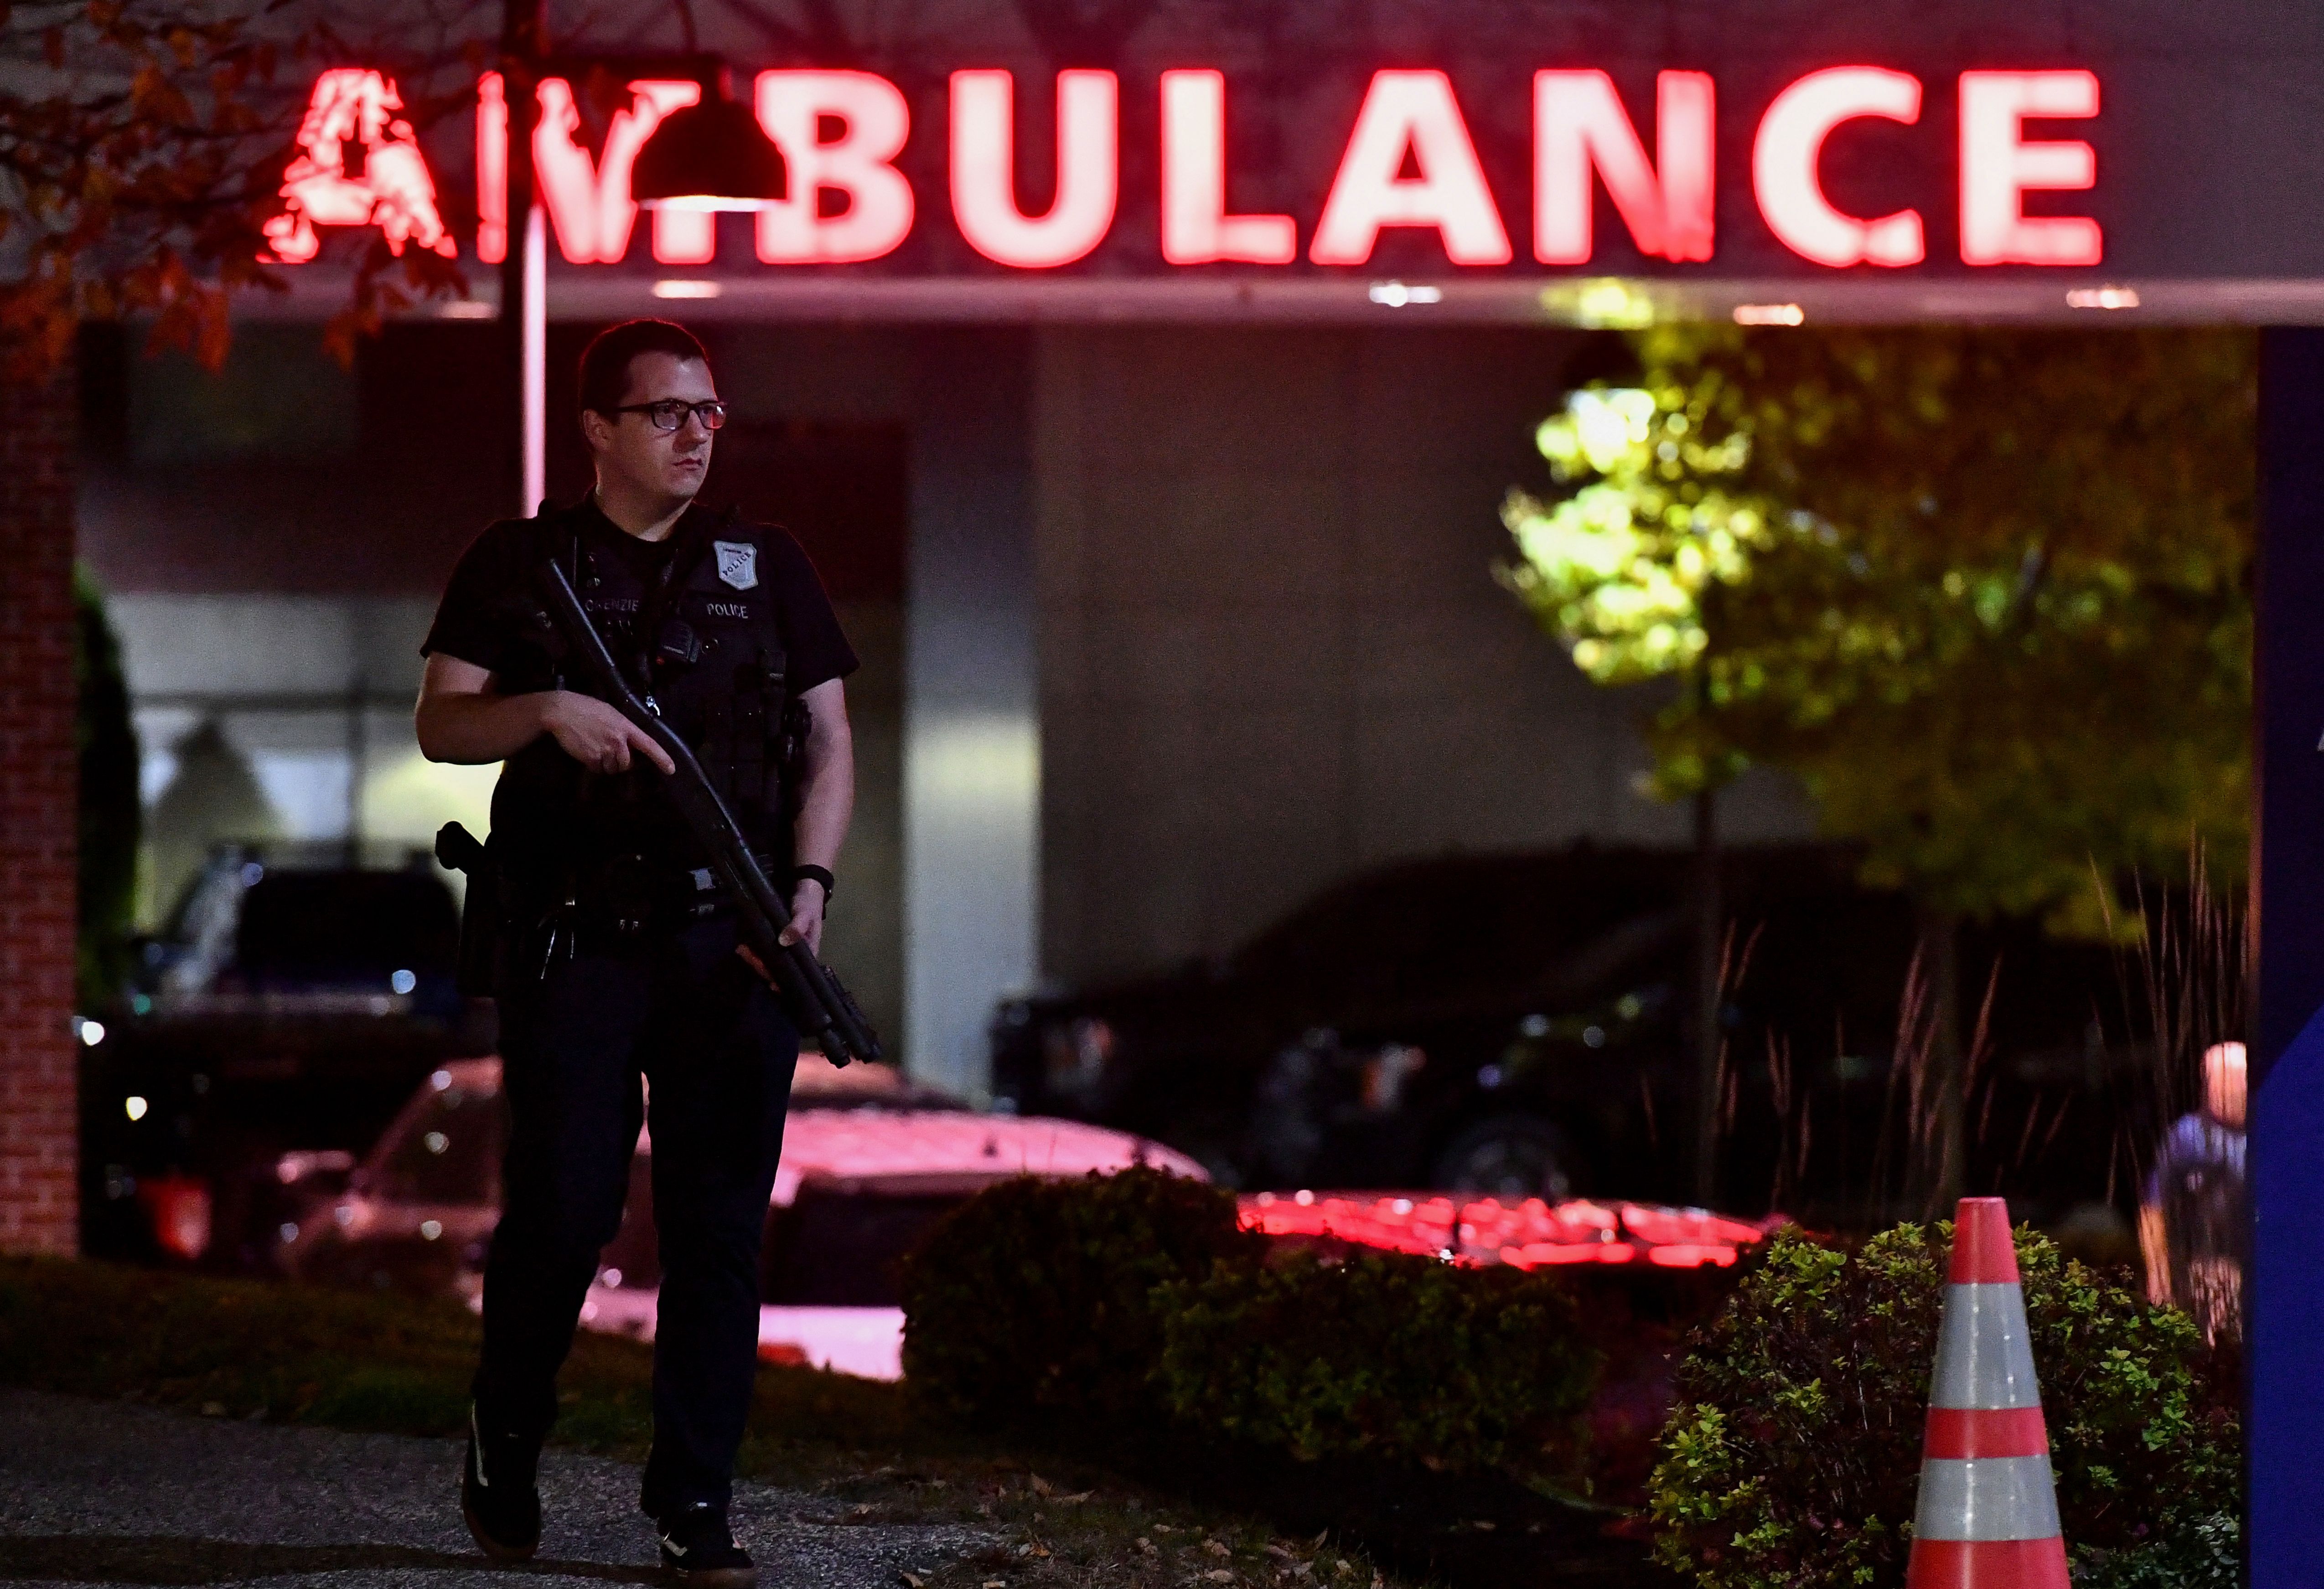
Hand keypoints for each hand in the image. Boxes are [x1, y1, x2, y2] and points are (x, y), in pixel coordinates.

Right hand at [537, 691, 674, 775]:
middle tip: (608, 751)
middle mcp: (619, 741)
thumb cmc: (585, 708)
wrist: (561, 711)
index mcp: (626, 727)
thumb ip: (621, 727)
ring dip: (606, 764)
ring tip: (595, 748)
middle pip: (627, 764)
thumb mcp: (610, 712)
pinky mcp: (591, 758)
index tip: (671, 769)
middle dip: (620, 762)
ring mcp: (605, 751)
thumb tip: (627, 741)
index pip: (649, 745)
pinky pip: (598, 769)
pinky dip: (593, 765)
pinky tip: (586, 752)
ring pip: (612, 769)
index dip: (662, 758)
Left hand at [734, 881, 825, 980]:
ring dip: (754, 959)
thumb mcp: (806, 912)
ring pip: (768, 961)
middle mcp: (794, 953)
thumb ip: (798, 926)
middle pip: (778, 969)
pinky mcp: (773, 938)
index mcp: (807, 952)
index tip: (771, 983)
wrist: (804, 886)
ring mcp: (783, 947)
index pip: (795, 973)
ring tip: (741, 949)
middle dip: (761, 966)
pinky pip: (762, 950)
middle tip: (746, 954)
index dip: (783, 979)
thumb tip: (784, 942)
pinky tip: (742, 945)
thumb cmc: (809, 902)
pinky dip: (752, 950)